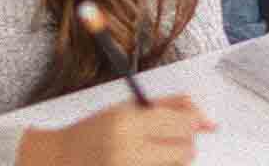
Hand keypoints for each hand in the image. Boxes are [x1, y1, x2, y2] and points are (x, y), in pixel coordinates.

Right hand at [20, 95, 215, 165]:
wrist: (60, 159)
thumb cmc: (94, 132)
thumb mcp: (127, 109)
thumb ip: (170, 107)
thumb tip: (208, 121)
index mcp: (127, 124)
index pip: (183, 125)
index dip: (191, 123)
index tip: (187, 123)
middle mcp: (128, 151)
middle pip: (186, 150)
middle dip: (183, 143)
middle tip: (165, 138)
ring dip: (173, 159)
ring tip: (149, 152)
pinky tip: (145, 161)